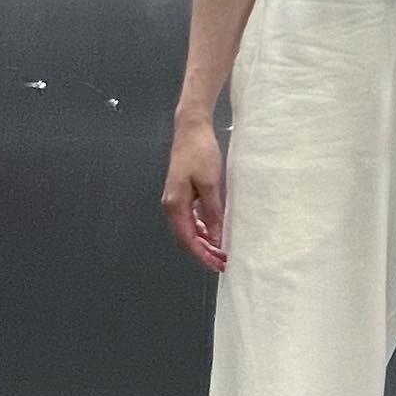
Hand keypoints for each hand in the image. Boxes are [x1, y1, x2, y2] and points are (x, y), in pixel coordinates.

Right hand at [162, 117, 227, 271]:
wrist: (191, 130)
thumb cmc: (200, 152)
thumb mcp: (211, 184)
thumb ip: (213, 212)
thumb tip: (217, 238)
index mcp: (175, 204)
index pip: (187, 240)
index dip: (202, 255)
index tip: (218, 265)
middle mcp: (171, 205)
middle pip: (186, 238)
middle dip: (204, 253)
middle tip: (223, 263)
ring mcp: (176, 200)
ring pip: (189, 230)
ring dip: (204, 243)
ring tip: (222, 252)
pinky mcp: (183, 194)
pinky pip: (191, 219)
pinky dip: (203, 229)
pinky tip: (216, 233)